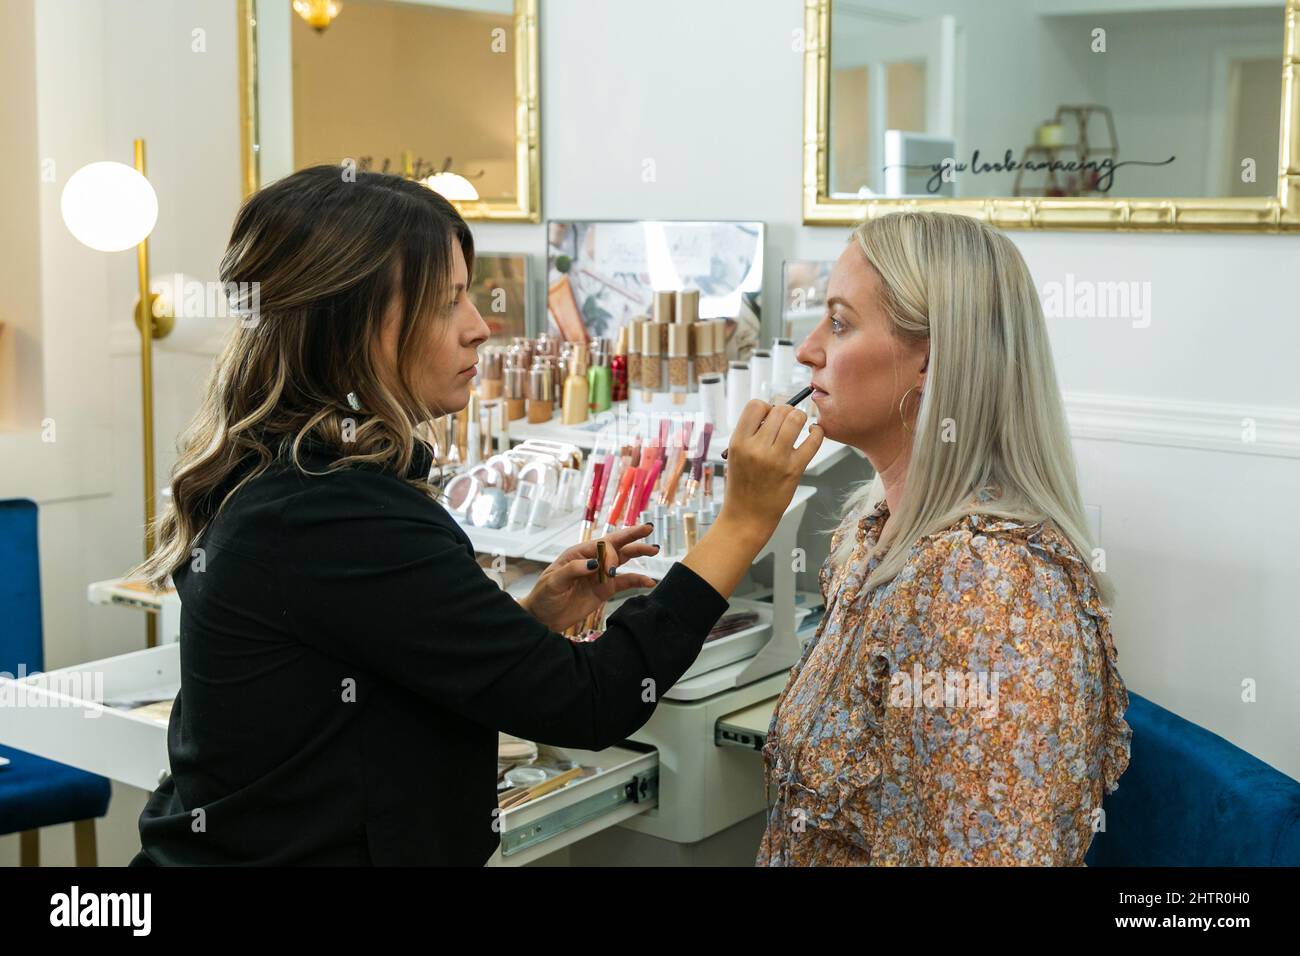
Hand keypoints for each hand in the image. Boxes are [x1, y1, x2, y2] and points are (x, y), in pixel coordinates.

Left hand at [519, 524, 659, 631]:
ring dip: (638, 553)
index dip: (611, 551)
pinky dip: (637, 581)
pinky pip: (624, 583)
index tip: (609, 570)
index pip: (601, 545)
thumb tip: (593, 564)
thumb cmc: (544, 596)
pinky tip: (649, 581)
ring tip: (654, 550)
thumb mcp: (553, 581)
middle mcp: (592, 561)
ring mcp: (600, 575)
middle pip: (616, 545)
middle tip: (648, 528)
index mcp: (578, 554)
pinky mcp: (605, 590)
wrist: (543, 617)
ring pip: (623, 560)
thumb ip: (573, 570)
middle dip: (632, 536)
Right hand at [717, 399, 822, 544]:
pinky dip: (817, 432)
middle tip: (785, 422)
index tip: (768, 417)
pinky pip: (813, 440)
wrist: (746, 518)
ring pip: (796, 419)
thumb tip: (773, 413)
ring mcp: (777, 458)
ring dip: (800, 418)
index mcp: (738, 442)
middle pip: (779, 410)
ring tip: (798, 425)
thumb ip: (750, 434)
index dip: (765, 407)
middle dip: (785, 412)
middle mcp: (757, 448)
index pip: (756, 405)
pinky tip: (813, 432)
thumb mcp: (734, 456)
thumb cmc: (741, 487)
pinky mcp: (795, 469)